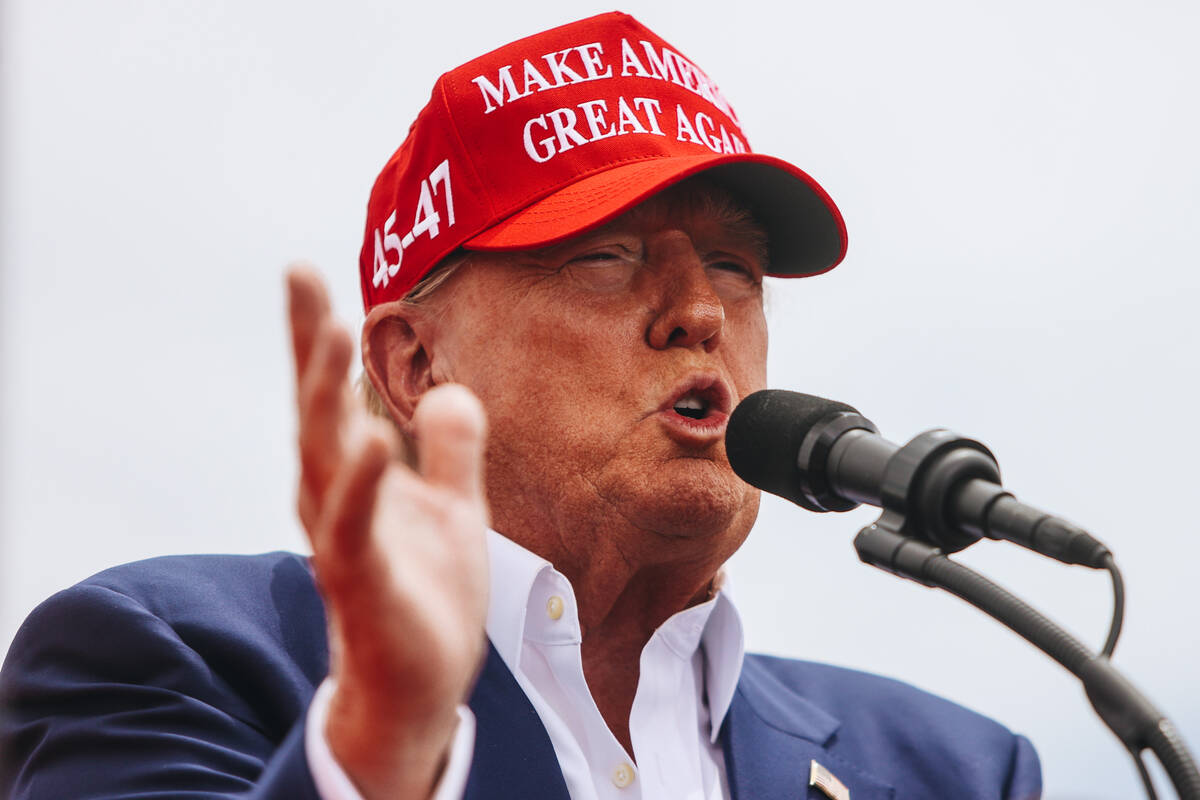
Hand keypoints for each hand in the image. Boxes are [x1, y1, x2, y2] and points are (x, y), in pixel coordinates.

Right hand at [287, 266, 488, 799]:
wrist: (422, 683)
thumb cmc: (428, 593)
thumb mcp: (453, 507)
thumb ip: (449, 450)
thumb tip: (449, 390)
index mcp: (354, 476)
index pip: (330, 395)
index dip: (313, 336)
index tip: (303, 271)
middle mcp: (335, 499)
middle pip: (314, 410)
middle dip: (305, 344)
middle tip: (300, 275)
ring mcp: (343, 538)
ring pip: (323, 457)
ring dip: (321, 394)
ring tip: (326, 329)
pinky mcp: (362, 581)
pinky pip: (354, 528)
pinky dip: (361, 486)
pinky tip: (371, 443)